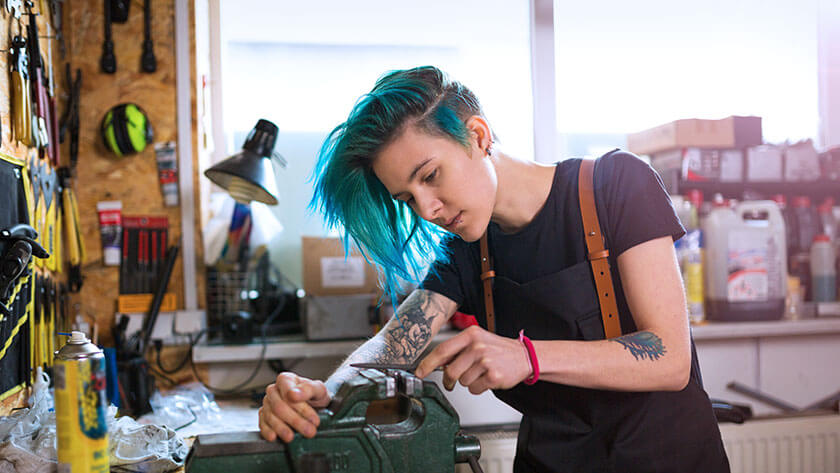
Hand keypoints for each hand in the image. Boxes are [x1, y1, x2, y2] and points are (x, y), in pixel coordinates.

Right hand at [259, 372, 329, 442]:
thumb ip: (308, 389)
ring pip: (271, 417)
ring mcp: (267, 404)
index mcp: (285, 380)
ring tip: (294, 437)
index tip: (313, 418)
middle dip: (295, 421)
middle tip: (309, 430)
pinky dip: (268, 432)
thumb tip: (293, 394)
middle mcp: (274, 391)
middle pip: (279, 407)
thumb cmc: (314, 395)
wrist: (314, 405)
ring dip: (282, 429)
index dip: (301, 407)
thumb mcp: (318, 390)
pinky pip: (262, 424)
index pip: (287, 391)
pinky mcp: (264, 416)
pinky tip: (274, 437)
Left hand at [414, 325, 531, 393]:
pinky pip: (474, 389)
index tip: (419, 372)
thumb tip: (435, 363)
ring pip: (462, 382)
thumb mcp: (477, 340)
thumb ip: (457, 349)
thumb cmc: (498, 349)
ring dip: (468, 382)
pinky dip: (479, 388)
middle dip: (449, 380)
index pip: (442, 350)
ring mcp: (486, 361)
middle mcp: (477, 346)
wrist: (524, 356)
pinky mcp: (493, 376)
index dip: (427, 363)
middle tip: (452, 381)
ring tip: (480, 373)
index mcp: (470, 334)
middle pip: (450, 371)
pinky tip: (487, 379)